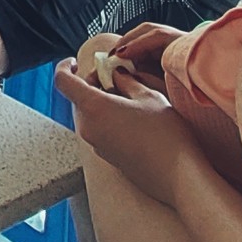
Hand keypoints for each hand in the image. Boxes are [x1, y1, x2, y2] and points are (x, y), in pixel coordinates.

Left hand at [53, 58, 201, 207]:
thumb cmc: (166, 135)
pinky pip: (100, 131)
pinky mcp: (107, 157)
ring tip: (131, 99)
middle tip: (118, 78)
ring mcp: (97, 146)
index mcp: (94, 108)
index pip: (63, 82)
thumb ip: (127, 81)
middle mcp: (89, 128)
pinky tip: (134, 121)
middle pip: (78, 98)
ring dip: (103, 102)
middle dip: (94, 84)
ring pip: (90, 115)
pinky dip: (109, 119)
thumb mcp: (149, 97)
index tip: (74, 63)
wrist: (179, 178)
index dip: (64, 67)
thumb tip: (116, 74)